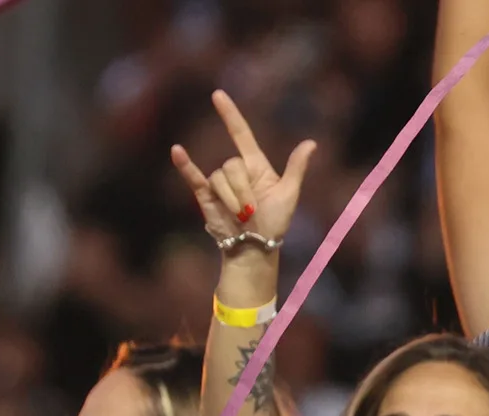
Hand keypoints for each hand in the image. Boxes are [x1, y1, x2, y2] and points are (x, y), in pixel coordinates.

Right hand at [170, 90, 316, 250]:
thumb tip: (311, 143)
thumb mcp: (289, 194)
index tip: (217, 95)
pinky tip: (177, 151)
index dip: (230, 115)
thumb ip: (296, 167)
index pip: (241, 134)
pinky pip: (193, 177)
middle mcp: (236, 172)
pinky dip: (185, 165)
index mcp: (256, 166)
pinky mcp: (205, 196)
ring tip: (239, 218)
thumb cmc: (274, 223)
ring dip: (230, 199)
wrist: (255, 248)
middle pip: (231, 165)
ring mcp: (219, 183)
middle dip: (241, 189)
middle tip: (250, 211)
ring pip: (218, 178)